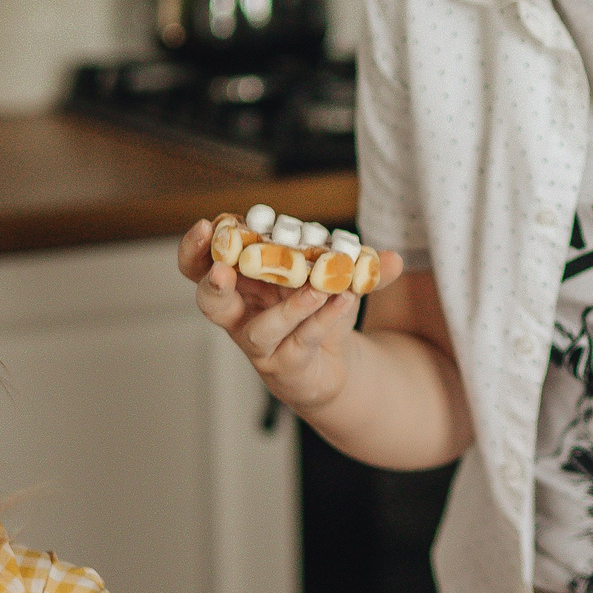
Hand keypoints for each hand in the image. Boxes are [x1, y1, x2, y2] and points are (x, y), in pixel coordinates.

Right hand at [178, 220, 403, 413]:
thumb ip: (362, 267)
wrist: (333, 366)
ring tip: (315, 288)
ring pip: (260, 330)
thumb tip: (395, 258)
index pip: (202, 265)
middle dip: (211, 281)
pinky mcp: (286, 367)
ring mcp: (262, 346)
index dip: (198, 247)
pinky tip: (342, 301)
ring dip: (287, 306)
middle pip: (210, 301)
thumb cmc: (320, 315)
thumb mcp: (336, 280)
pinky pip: (300, 342)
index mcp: (242, 285)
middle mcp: (243, 317)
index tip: (209, 225)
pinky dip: (322, 320)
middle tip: (221, 268)